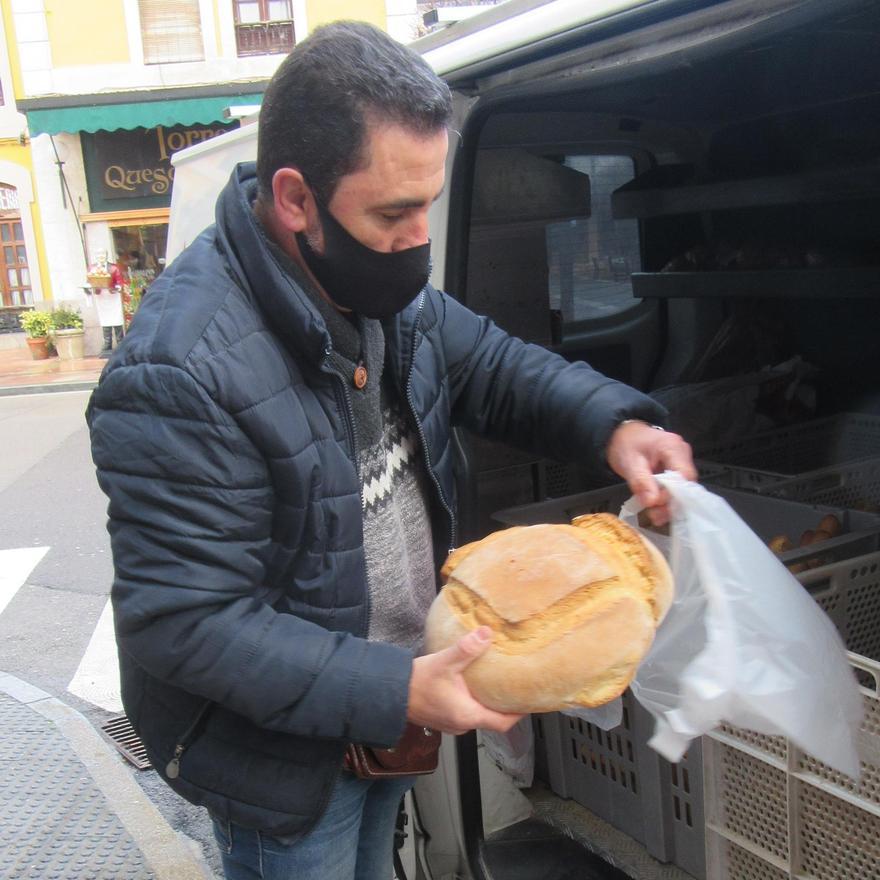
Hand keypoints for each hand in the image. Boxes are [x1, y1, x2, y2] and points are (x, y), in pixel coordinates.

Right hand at [408, 627, 522, 734]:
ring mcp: (452, 722)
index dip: (519, 713)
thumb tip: (487, 633)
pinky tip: (474, 685)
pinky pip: (466, 712)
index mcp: (467, 715)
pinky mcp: (443, 717)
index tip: (530, 700)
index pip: (503, 723)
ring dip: (489, 702)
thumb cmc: (416, 683)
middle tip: (516, 687)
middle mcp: (462, 724)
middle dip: (505, 705)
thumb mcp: (445, 662)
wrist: (390, 692)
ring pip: (479, 715)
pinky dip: (475, 701)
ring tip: (498, 683)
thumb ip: (467, 649)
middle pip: (493, 719)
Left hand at [606, 420, 696, 525]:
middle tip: (654, 515)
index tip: (656, 503)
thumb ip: (641, 481)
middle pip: (686, 484)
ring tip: (653, 515)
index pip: (684, 475)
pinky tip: (656, 509)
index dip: (673, 493)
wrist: (623, 434)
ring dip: (669, 504)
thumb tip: (652, 502)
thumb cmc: (626, 444)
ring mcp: (682, 462)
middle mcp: (683, 454)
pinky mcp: (676, 470)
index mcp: (673, 447)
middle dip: (671, 502)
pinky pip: (677, 488)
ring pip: (683, 489)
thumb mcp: (629, 462)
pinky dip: (667, 500)